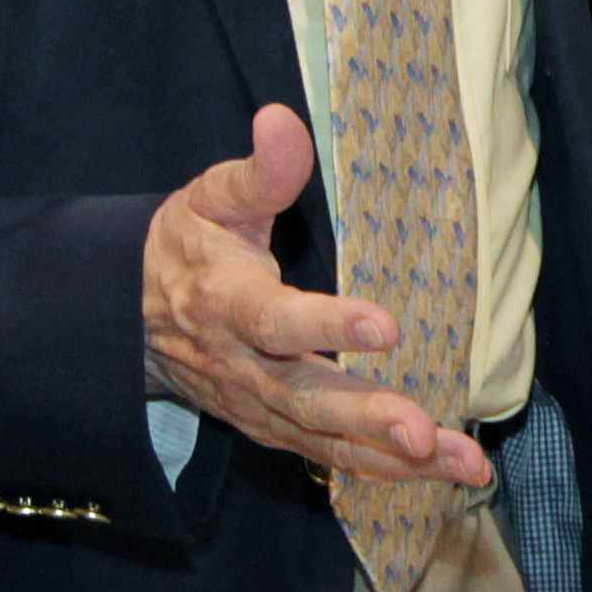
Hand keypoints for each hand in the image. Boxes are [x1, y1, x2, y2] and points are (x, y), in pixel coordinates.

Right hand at [142, 105, 489, 488]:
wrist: (129, 315)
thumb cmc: (186, 248)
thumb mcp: (211, 200)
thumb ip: (258, 171)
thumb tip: (282, 119)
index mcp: (228, 304)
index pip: (277, 320)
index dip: (327, 323)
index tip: (386, 325)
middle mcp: (243, 366)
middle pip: (307, 399)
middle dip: (368, 418)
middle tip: (426, 432)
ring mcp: (257, 406)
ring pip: (325, 440)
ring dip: (394, 459)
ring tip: (461, 465)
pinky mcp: (271, 428)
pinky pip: (326, 457)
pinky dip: (381, 471)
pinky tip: (437, 473)